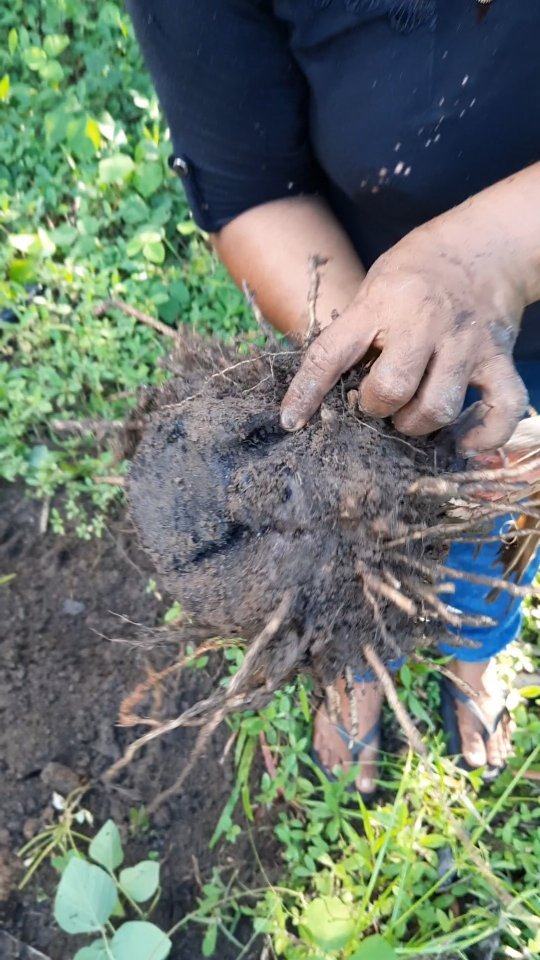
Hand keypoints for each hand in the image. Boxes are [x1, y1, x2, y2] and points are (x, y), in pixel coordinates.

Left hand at [281, 214, 528, 453]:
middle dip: (376, 407)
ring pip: (438, 407)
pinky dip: (484, 434)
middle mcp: (424, 322)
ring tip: (411, 414)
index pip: (331, 353)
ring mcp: (465, 342)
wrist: (486, 245)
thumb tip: (324, 389)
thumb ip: (355, 332)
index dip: (306, 392)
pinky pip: (502, 408)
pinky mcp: (499, 357)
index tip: (291, 420)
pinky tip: (463, 440)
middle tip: (376, 401)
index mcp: (381, 302)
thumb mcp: (375, 285)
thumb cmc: (417, 272)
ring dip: (417, 423)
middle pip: (391, 389)